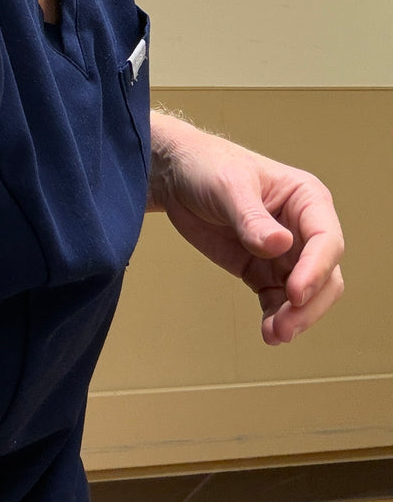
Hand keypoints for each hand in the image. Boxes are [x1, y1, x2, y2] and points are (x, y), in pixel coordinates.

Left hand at [148, 111, 344, 345]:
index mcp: (306, 199)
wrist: (176, 177)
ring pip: (306, 295)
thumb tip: (281, 245)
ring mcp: (285, 254)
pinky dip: (276, 318)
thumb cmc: (208, 167)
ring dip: (295, 318)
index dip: (317, 269)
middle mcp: (302, 229)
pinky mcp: (262, 271)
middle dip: (309, 304)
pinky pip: (278, 301)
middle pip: (325, 275)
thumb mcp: (228, 186)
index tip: (296, 292)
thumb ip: (251, 217)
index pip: (326, 240)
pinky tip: (268, 333)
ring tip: (274, 334)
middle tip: (285, 326)